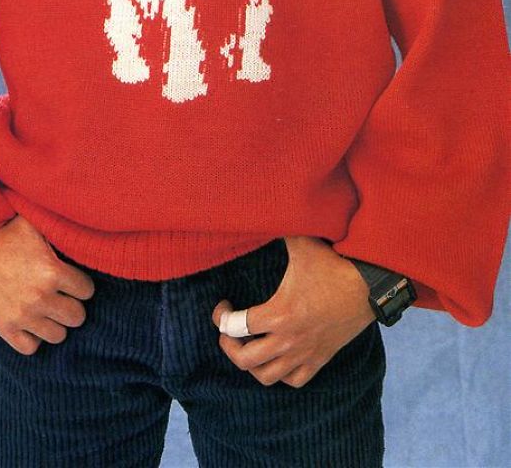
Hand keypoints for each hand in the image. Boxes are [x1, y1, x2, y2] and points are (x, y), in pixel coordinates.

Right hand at [0, 215, 95, 354]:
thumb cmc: (5, 233)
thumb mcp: (34, 224)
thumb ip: (59, 227)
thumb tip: (80, 219)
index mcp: (52, 271)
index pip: (87, 290)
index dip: (82, 284)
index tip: (73, 280)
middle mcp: (40, 297)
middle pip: (77, 317)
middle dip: (73, 305)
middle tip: (63, 297)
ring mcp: (22, 316)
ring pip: (58, 336)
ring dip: (55, 323)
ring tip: (48, 309)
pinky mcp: (4, 328)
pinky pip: (31, 348)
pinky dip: (34, 338)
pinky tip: (31, 322)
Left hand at [211, 236, 373, 388]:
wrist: (370, 286)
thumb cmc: (333, 264)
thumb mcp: (301, 243)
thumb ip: (277, 228)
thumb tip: (263, 210)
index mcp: (279, 313)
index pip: (236, 326)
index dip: (221, 316)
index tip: (222, 305)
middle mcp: (289, 339)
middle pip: (245, 360)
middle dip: (229, 347)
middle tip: (227, 333)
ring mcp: (305, 352)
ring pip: (267, 376)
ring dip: (252, 365)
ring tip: (248, 347)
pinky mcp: (320, 358)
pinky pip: (295, 380)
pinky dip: (281, 374)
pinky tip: (277, 356)